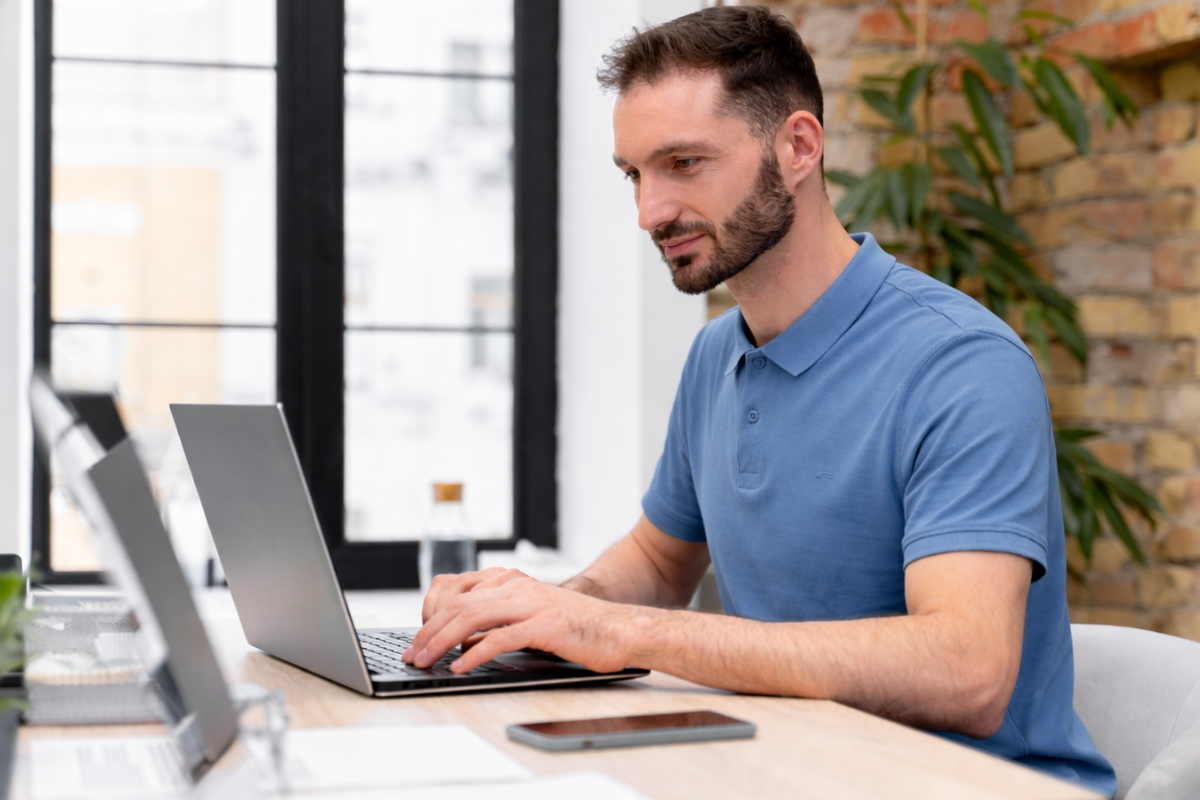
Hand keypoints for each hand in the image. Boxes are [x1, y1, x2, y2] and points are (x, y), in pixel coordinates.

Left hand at [402, 569, 641, 673]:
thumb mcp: (530, 615)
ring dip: (442, 642)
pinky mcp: (544, 625)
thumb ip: (498, 619)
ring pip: (472, 617)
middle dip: (428, 632)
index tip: (418, 638)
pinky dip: (474, 654)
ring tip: (427, 662)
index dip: (430, 613)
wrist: (619, 629)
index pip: (456, 589)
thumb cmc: (576, 628)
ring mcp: (531, 603)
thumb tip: (460, 639)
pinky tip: (460, 668)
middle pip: (458, 604)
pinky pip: (499, 638)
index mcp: (511, 580)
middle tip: (412, 655)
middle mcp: (517, 586)